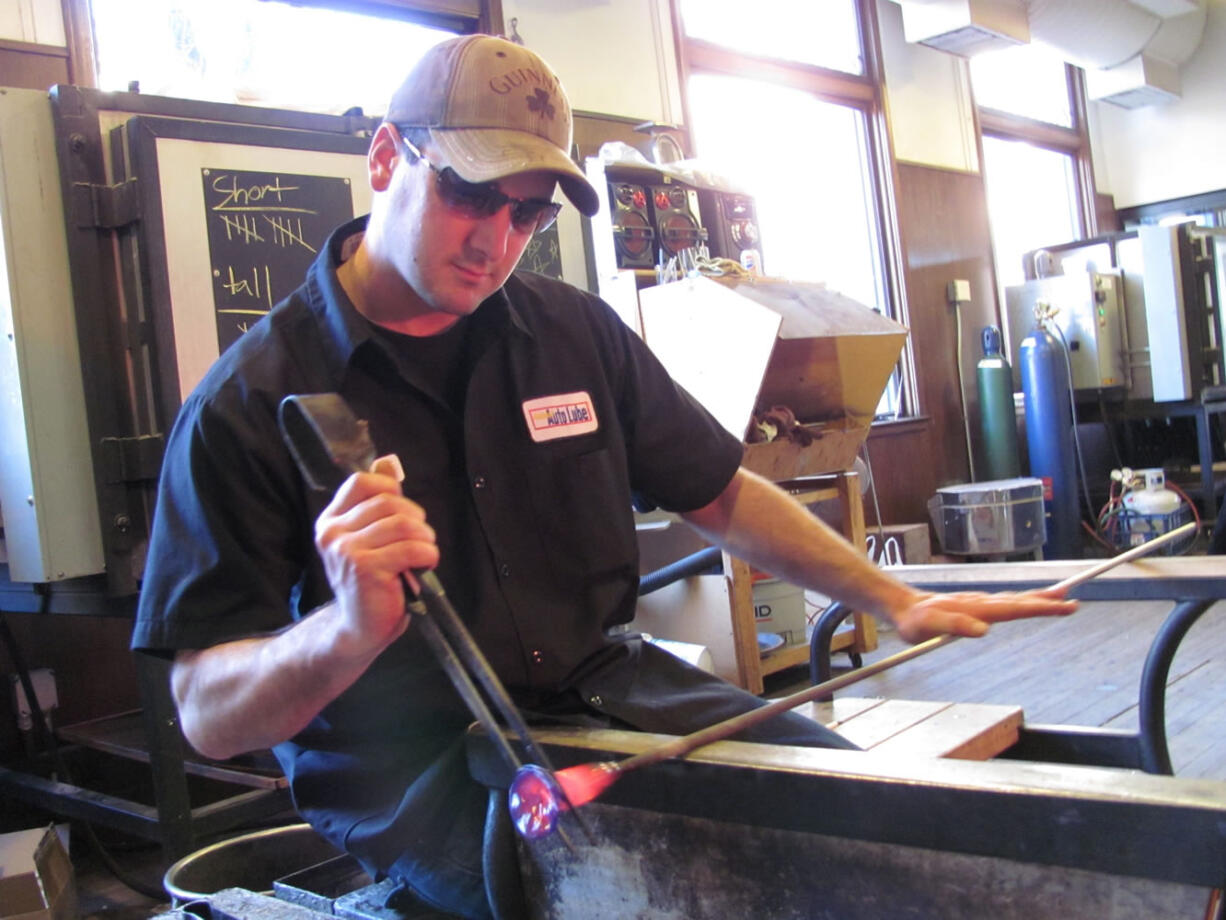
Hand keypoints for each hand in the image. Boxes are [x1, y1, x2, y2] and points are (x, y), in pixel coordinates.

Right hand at [314, 469, 439, 655]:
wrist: (360, 627)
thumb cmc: (371, 581)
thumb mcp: (370, 537)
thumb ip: (377, 502)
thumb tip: (387, 462)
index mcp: (331, 521)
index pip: (362, 482)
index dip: (390, 489)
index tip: (403, 510)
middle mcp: (333, 533)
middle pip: (389, 502)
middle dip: (416, 518)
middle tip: (421, 539)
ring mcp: (346, 551)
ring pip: (404, 524)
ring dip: (425, 539)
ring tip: (424, 552)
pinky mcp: (365, 569)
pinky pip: (412, 548)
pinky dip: (428, 555)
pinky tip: (425, 565)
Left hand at [890, 588, 1076, 643]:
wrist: (901, 607)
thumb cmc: (913, 620)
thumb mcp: (928, 625)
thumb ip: (954, 626)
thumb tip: (984, 630)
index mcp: (977, 609)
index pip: (1016, 608)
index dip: (1042, 607)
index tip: (1066, 604)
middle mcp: (981, 603)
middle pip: (1021, 602)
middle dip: (1048, 601)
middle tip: (1074, 601)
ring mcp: (979, 604)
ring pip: (1015, 600)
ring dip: (1039, 598)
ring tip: (1061, 596)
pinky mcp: (975, 607)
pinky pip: (1005, 603)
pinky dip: (1023, 601)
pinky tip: (1028, 602)